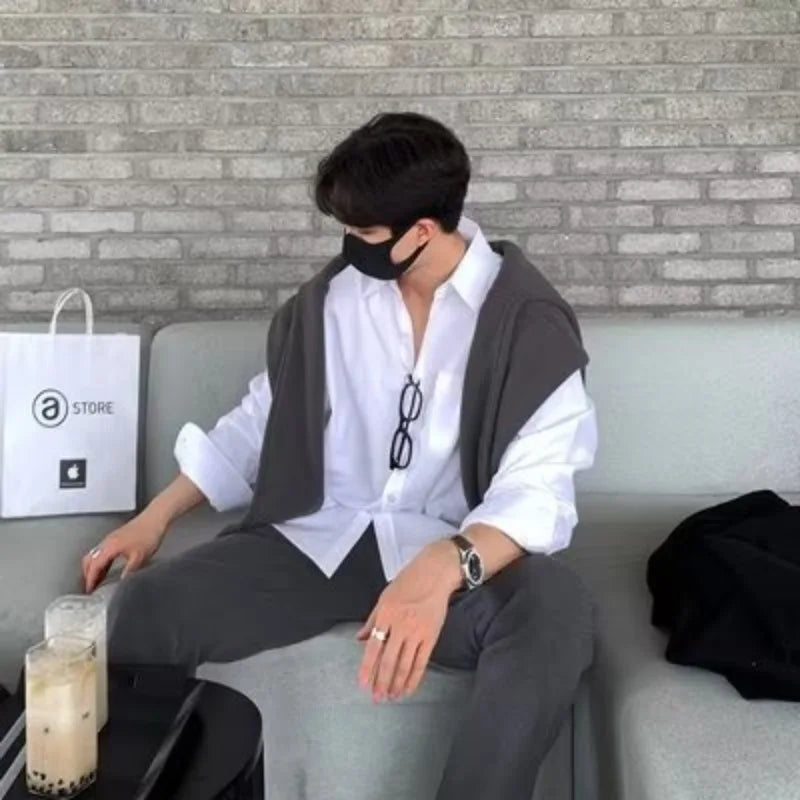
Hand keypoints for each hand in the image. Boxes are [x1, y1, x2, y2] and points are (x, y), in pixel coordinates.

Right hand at [82, 511, 166, 592]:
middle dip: (88, 574)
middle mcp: (107, 542)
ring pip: (94, 555)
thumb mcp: (139, 557)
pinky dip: (100, 562)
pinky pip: (102, 551)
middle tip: (91, 586)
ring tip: (98, 580)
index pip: (94, 566)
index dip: (90, 579)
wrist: (155, 518)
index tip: (89, 590)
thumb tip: (121, 583)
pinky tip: (108, 567)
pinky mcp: (116, 537)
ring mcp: (110, 538)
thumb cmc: (148, 534)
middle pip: (89, 560)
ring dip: (94, 568)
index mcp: (109, 547)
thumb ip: (129, 571)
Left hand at [355, 540, 460, 701]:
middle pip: (389, 660)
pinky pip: (421, 662)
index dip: (368, 667)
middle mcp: (400, 625)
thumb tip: (359, 638)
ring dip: (397, 683)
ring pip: (405, 664)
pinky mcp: (431, 636)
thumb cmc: (407, 583)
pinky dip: (414, 678)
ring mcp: (417, 632)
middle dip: (382, 681)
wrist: (434, 574)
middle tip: (377, 697)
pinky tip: (408, 688)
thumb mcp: (384, 598)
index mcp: (385, 615)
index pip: (373, 647)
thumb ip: (372, 620)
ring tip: (391, 696)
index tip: (363, 684)